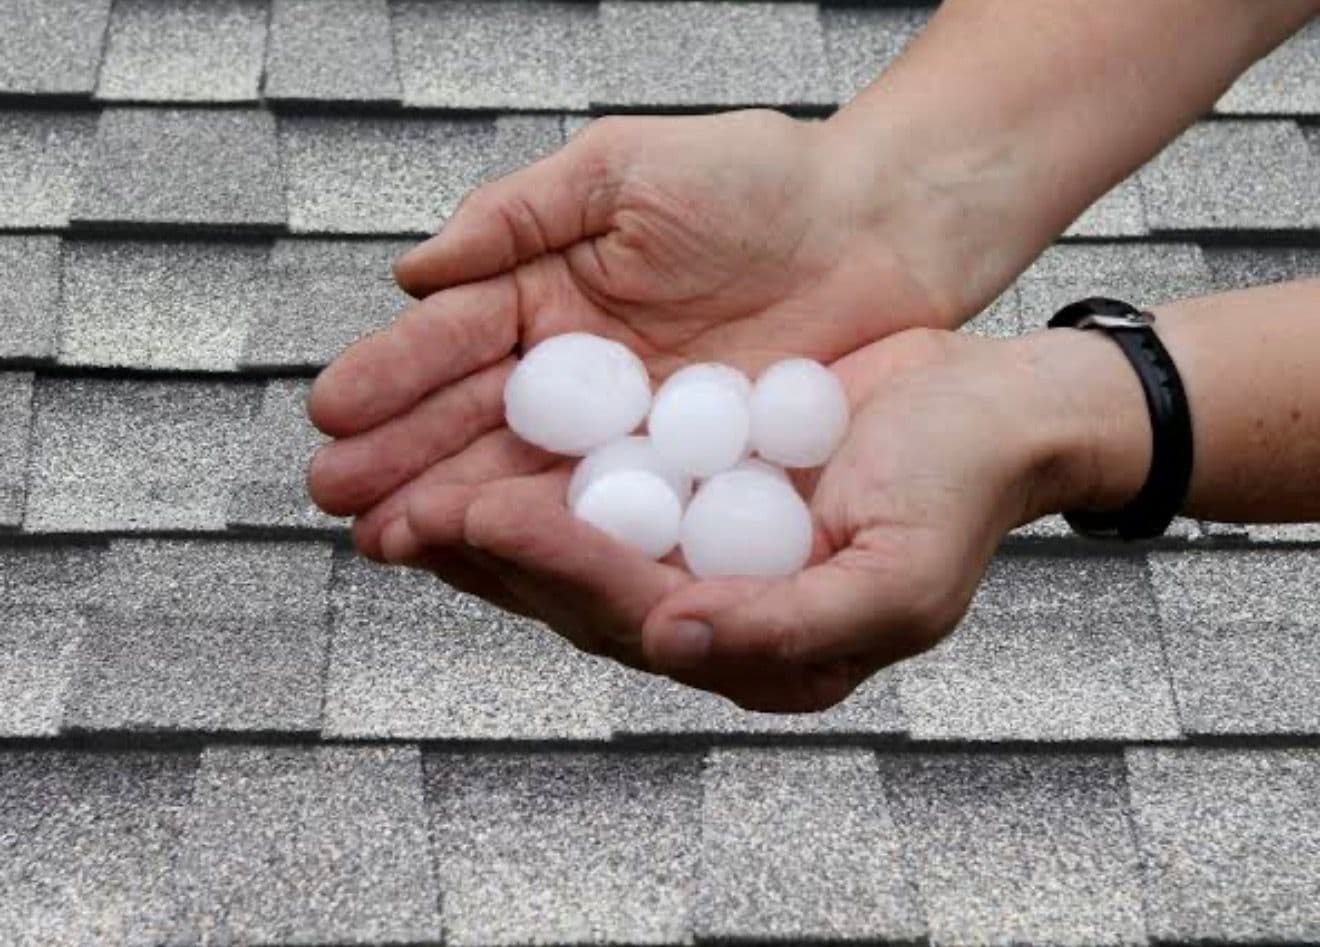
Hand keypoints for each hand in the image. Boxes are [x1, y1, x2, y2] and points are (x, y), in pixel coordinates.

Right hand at [305, 109, 979, 566]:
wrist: (877, 226)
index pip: (454, 342)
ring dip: (458, 508)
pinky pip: (610, 507)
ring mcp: (627, 429)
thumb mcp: (625, 169)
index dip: (392, 378)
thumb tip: (416, 271)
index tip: (332, 414)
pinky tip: (499, 552)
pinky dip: (555, 532)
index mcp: (548, 292)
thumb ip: (520, 214)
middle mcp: (577, 370)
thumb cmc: (762, 179)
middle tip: (340, 497)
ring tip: (393, 538)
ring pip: (529, 474)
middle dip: (405, 460)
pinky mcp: (683, 472)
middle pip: (475, 422)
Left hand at [391, 327, 1144, 710]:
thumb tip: (676, 641)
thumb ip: (790, 629)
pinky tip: (470, 444)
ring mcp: (690, 546)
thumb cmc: (958, 488)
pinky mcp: (680, 486)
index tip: (487, 514)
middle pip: (576, 594)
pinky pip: (589, 484)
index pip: (635, 620)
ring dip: (480, 518)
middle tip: (401, 513)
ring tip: (401, 488)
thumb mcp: (899, 578)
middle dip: (486, 555)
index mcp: (757, 649)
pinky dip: (526, 465)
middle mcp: (710, 607)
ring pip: (565, 546)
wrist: (987, 406)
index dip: (557, 571)